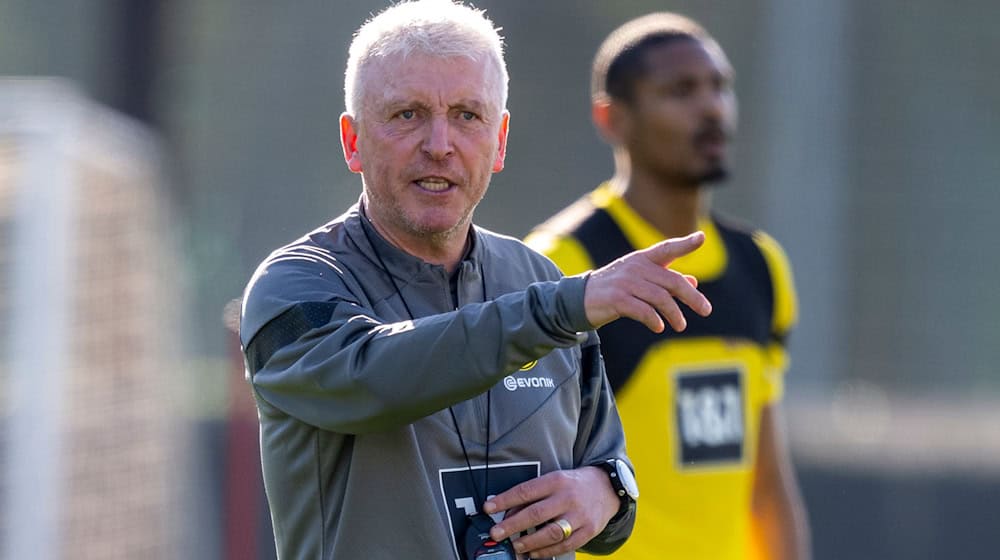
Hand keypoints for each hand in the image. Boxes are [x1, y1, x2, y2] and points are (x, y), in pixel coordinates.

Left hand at [482, 466, 617, 557]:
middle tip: (496, 533)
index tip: (488, 507)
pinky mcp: (588, 531)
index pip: (526, 490)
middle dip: (512, 525)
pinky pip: (565, 545)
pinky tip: (534, 553)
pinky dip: (547, 551)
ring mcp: (579, 516)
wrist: (608, 487)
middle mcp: (568, 497)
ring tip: (515, 546)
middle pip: (536, 513)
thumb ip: (534, 495)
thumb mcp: (554, 480)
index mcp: (556, 481)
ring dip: (529, 542)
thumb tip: (508, 511)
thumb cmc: (573, 484)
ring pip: (551, 532)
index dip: (505, 500)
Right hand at [583, 231, 711, 331]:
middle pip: (671, 281)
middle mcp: (635, 267)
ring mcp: (625, 282)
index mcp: (642, 259)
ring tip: (681, 325)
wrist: (580, 299)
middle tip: (706, 310)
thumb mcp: (640, 280)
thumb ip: (665, 279)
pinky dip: (654, 320)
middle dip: (692, 297)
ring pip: (660, 298)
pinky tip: (659, 327)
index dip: (685, 244)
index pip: (667, 249)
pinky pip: (642, 310)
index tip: (701, 238)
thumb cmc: (615, 288)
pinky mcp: (616, 299)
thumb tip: (693, 283)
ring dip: (674, 314)